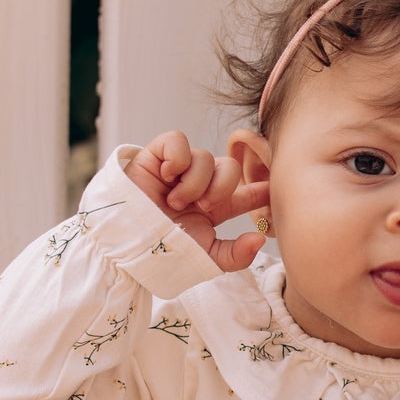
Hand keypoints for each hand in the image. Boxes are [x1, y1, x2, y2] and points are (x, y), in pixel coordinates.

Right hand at [127, 131, 270, 274]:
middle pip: (229, 168)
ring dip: (195, 181)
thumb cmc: (160, 253)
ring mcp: (177, 171)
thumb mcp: (204, 259)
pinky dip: (177, 157)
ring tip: (176, 200)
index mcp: (212, 208)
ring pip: (205, 156)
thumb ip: (236, 255)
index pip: (244, 193)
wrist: (125, 246)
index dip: (261, 188)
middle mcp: (198, 186)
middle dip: (222, 187)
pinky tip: (168, 176)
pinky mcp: (155, 156)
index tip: (274, 187)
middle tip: (205, 206)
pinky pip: (177, 140)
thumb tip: (261, 239)